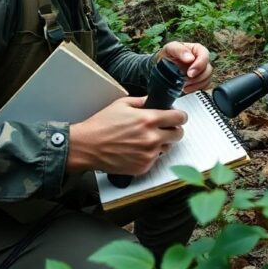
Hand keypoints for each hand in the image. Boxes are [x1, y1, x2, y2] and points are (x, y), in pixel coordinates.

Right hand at [67, 96, 186, 174]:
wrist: (87, 147)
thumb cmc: (101, 125)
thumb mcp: (122, 104)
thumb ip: (143, 101)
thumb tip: (155, 101)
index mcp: (148, 119)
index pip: (180, 118)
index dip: (179, 116)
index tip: (177, 117)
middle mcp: (152, 138)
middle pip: (178, 134)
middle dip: (173, 129)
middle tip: (163, 128)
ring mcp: (149, 155)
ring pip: (167, 147)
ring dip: (161, 143)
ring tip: (143, 139)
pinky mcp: (143, 167)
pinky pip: (155, 159)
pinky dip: (149, 155)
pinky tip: (136, 149)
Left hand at [158, 41, 212, 92]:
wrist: (161, 67)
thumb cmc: (167, 56)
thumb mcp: (169, 49)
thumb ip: (179, 50)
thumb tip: (190, 58)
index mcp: (196, 50)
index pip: (204, 55)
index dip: (199, 65)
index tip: (190, 73)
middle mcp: (201, 60)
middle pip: (208, 69)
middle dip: (197, 78)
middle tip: (185, 81)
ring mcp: (201, 71)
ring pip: (207, 79)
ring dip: (196, 84)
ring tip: (184, 85)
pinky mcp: (200, 81)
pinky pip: (204, 86)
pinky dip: (195, 89)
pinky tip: (186, 88)